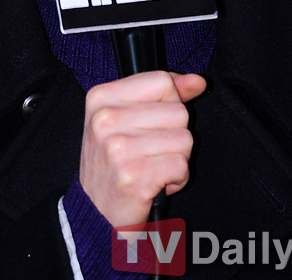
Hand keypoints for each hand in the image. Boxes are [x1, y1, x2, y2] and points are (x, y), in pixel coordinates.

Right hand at [79, 71, 205, 227]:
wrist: (94, 211)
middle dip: (175, 134)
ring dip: (177, 158)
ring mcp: (117, 148)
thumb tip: (197, 81)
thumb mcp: (125, 118)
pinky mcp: (133, 176)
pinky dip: (177, 178)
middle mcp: (105, 119)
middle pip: (178, 111)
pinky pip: (181, 166)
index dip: (171, 101)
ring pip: (184, 139)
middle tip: (151, 150)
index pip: (161, 81)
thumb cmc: (112, 161)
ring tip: (153, 166)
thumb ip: (162, 94)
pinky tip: (156, 183)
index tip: (157, 121)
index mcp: (101, 97)